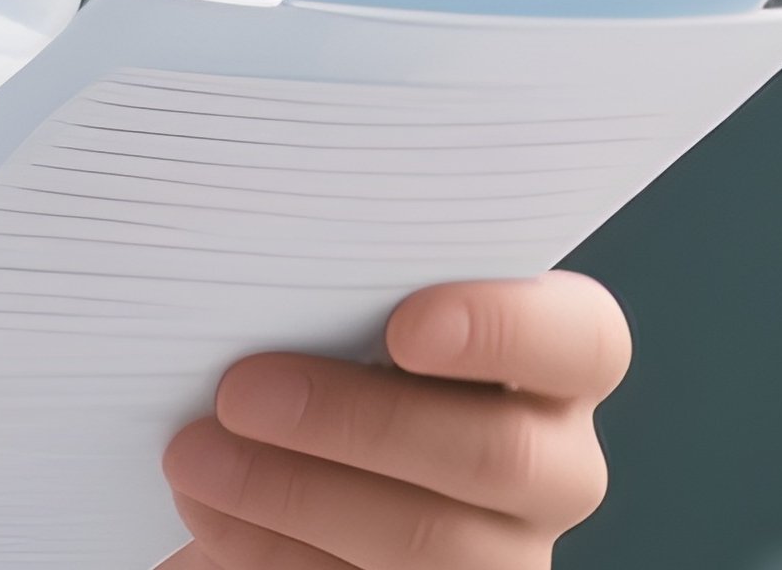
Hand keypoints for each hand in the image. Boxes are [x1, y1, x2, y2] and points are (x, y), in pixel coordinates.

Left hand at [163, 272, 629, 569]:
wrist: (322, 452)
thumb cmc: (350, 343)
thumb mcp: (375, 299)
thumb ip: (369, 275)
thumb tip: (283, 244)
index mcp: (563, 360)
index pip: (586, 341)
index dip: (506, 331)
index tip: (405, 325)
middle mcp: (557, 465)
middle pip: (497, 454)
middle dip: (358, 422)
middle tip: (241, 388)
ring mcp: (507, 555)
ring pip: (429, 545)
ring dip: (292, 495)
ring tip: (194, 455)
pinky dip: (268, 553)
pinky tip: (208, 512)